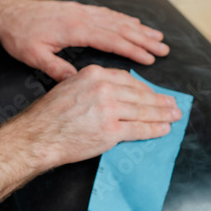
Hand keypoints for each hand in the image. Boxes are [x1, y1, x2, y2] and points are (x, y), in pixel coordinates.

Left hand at [0, 0, 169, 79]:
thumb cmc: (19, 35)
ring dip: (138, 27)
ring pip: (116, 19)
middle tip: (164, 48)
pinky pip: (106, 13)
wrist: (8, 12)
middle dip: (144, 39)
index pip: (112, 40)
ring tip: (156, 35)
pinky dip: (122, 18)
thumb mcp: (34, 56)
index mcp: (75, 29)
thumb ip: (57, 69)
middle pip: (120, 28)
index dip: (133, 49)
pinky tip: (131, 23)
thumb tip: (79, 82)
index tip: (151, 58)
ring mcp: (81, 11)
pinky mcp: (77, 9)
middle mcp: (82, 17)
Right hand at [12, 65, 182, 168]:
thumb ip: (91, 86)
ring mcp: (108, 109)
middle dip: (159, 100)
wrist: (37, 136)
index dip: (144, 88)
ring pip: (142, 110)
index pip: (127, 79)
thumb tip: (112, 92)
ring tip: (173, 116)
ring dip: (161, 114)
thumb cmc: (48, 115)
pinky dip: (154, 129)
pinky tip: (163, 129)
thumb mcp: (69, 87)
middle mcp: (103, 88)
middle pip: (138, 94)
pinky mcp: (110, 130)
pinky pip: (138, 129)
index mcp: (94, 74)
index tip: (153, 93)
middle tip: (172, 104)